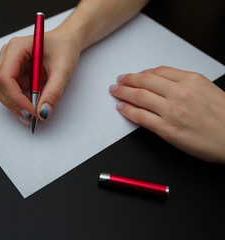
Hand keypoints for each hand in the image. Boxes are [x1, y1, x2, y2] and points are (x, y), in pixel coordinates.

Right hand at [0, 29, 80, 124]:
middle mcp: (7, 55)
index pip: (4, 76)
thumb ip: (54, 91)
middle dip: (12, 103)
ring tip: (34, 110)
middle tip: (31, 116)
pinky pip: (9, 92)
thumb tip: (43, 112)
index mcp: (17, 47)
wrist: (66, 42)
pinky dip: (19, 102)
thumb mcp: (64, 69)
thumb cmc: (64, 48)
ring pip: (0, 91)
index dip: (15, 98)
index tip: (31, 112)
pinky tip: (32, 103)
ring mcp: (7, 64)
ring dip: (15, 104)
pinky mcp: (12, 74)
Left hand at [109, 66, 224, 162]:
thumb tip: (163, 83)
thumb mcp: (208, 90)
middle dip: (128, 80)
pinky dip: (128, 111)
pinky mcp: (167, 130)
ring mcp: (172, 111)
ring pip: (139, 97)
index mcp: (192, 80)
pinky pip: (141, 117)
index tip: (134, 75)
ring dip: (123, 93)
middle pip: (145, 81)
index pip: (158, 71)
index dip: (141, 72)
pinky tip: (121, 108)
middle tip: (118, 81)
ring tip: (115, 91)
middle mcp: (180, 93)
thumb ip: (185, 85)